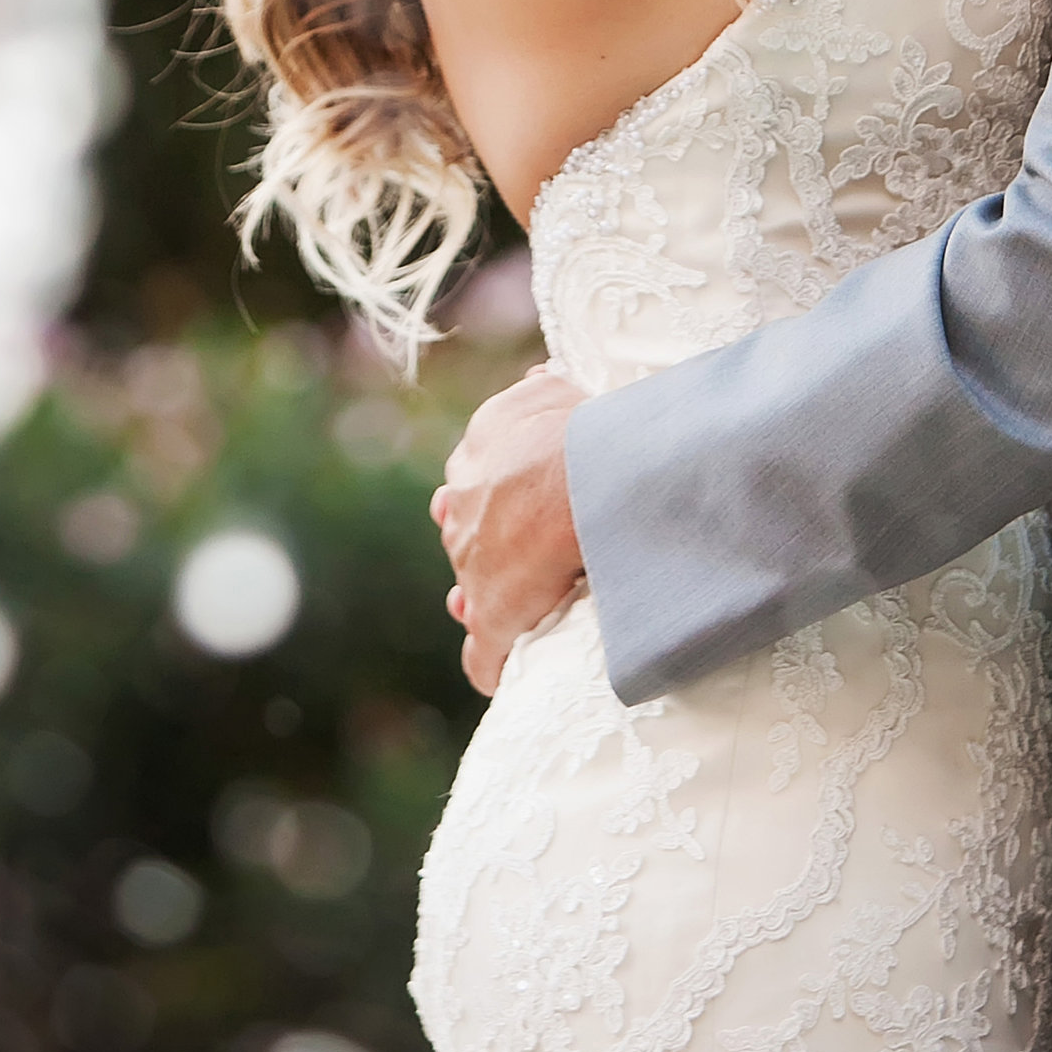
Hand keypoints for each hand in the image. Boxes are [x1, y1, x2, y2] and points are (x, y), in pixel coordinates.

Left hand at [429, 361, 589, 697]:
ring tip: (499, 614)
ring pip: (469, 589)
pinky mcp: (492, 611)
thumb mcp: (553, 391)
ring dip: (484, 601)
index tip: (512, 512)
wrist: (588, 473)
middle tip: (510, 562)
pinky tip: (496, 674)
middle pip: (464, 535)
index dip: (493, 500)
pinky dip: (490, 663)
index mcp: (477, 450)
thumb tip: (539, 377)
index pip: (472, 481)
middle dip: (485, 548)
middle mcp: (463, 504)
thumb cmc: (583, 427)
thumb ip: (540, 390)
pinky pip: (481, 653)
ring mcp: (473, 562)